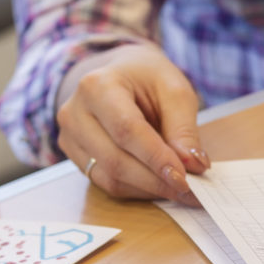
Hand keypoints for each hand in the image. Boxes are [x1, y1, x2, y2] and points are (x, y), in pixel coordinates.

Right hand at [55, 43, 208, 202]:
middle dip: (155, 180)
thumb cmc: (147, 78)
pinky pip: (105, 183)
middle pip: (115, 159)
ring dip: (148, 189)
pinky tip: (158, 184)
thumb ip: (184, 129)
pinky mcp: (75, 155)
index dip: (156, 158)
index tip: (185, 178)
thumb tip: (193, 165)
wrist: (120, 74)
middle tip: (190, 190)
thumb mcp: (174, 91)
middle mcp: (75, 112)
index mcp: (97, 86)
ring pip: (109, 177)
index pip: (126, 130)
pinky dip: (137, 189)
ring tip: (179, 188)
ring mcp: (70, 136)